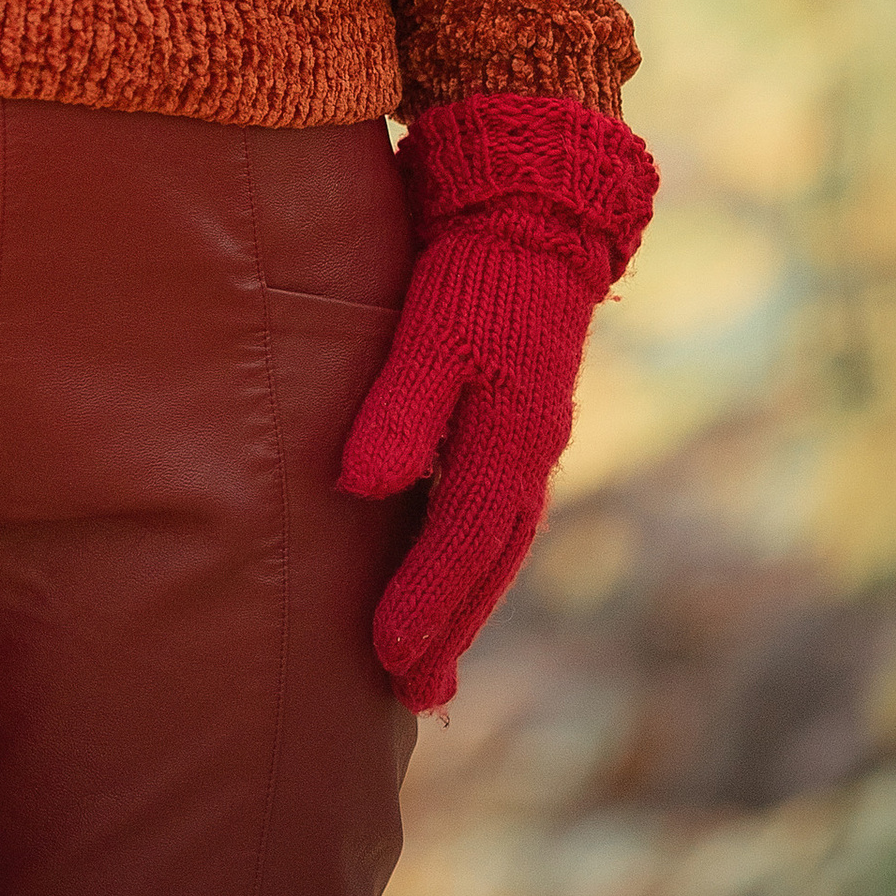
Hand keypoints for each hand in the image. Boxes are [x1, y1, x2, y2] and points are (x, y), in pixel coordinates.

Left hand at [338, 92, 657, 713]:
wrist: (534, 203)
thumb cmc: (477, 263)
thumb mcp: (433, 326)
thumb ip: (401, 406)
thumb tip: (360, 489)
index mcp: (514, 436)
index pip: (463, 541)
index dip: (425, 601)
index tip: (386, 658)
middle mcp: (529, 450)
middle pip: (488, 560)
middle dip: (451, 626)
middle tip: (412, 692)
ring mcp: (528, 434)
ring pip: (495, 541)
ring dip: (462, 600)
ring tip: (430, 664)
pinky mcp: (513, 414)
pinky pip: (491, 507)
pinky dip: (469, 554)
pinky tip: (446, 571)